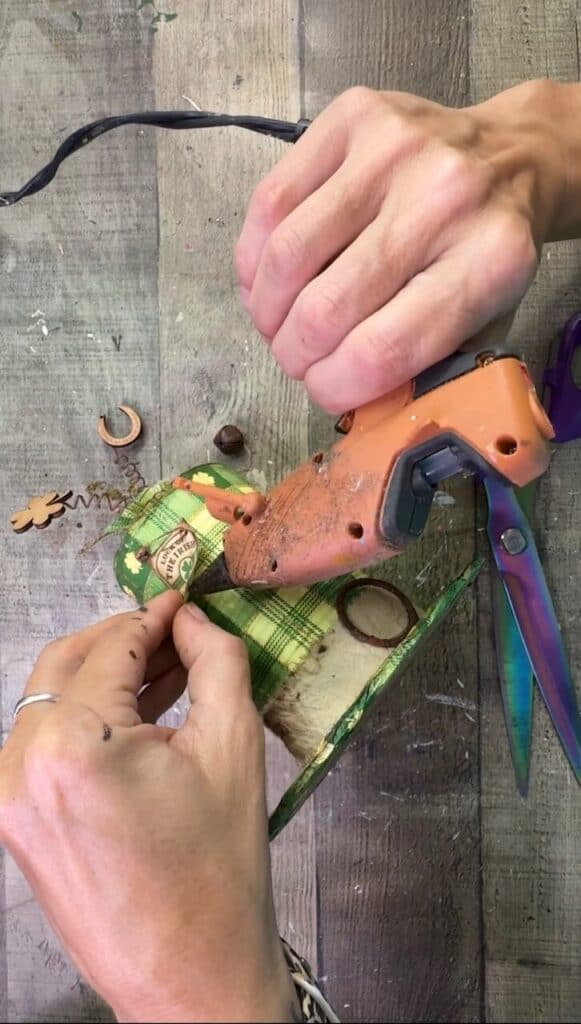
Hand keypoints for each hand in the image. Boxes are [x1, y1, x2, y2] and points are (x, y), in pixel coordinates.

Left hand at [0, 593, 296, 1022]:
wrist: (191, 978)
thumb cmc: (219, 870)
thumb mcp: (233, 748)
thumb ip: (217, 662)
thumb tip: (194, 621)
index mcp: (73, 745)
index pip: (112, 648)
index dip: (154, 616)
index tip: (184, 602)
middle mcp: (22, 766)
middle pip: (66, 665)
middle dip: (122, 639)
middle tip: (176, 631)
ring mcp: (9, 799)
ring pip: (51, 701)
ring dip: (104, 678)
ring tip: (167, 673)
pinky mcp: (15, 822)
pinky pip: (45, 743)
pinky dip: (87, 720)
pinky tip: (136, 716)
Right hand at [235, 79, 575, 411]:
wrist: (510, 156)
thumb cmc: (487, 249)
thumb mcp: (484, 318)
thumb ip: (422, 365)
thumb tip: (346, 403)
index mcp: (490, 262)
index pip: (383, 349)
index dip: (333, 385)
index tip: (323, 392)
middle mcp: (444, 197)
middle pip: (327, 307)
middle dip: (295, 353)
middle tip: (296, 360)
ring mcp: (394, 149)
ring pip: (288, 256)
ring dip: (266, 309)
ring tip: (275, 324)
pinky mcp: (352, 116)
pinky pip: (271, 201)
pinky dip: (254, 256)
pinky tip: (263, 279)